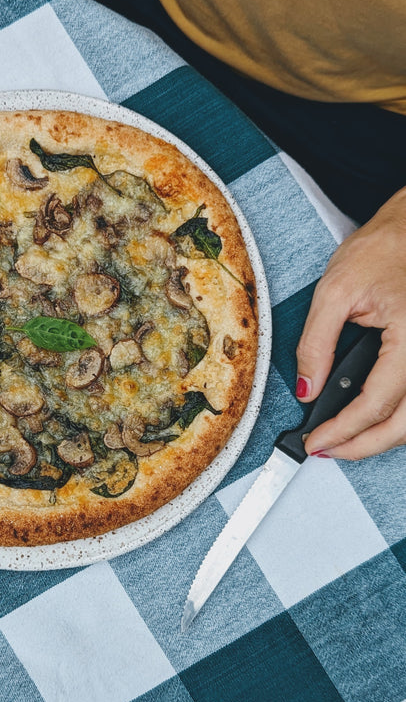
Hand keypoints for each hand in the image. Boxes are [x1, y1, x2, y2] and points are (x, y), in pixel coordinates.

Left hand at [297, 186, 405, 458]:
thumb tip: (306, 389)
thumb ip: (316, 344)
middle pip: (404, 424)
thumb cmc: (383, 250)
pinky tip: (374, 418)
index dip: (343, 430)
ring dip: (384, 436)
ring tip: (347, 439)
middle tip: (329, 451)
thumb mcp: (334, 291)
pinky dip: (398, 416)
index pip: (376, 403)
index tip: (317, 441)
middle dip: (364, 446)